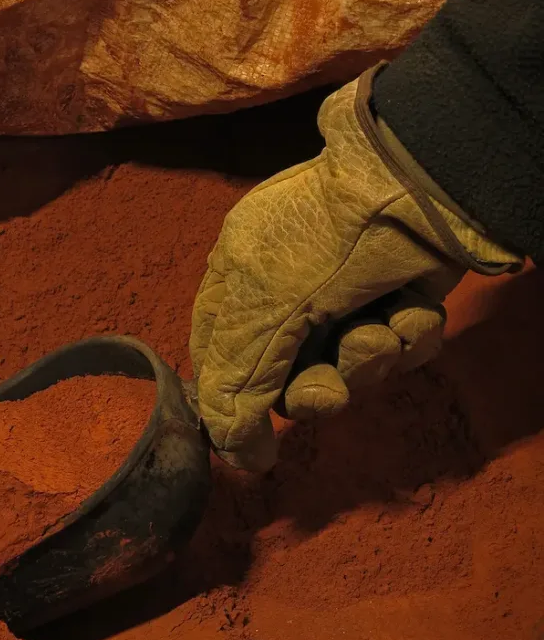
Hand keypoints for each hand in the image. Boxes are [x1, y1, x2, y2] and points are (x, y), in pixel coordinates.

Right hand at [190, 72, 520, 470]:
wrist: (415, 181)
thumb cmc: (319, 243)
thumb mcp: (258, 314)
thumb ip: (234, 388)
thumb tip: (240, 458)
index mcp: (241, 276)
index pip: (224, 353)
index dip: (238, 397)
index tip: (252, 436)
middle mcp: (294, 286)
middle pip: (295, 372)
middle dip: (316, 388)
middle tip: (331, 393)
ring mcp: (352, 289)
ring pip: (354, 363)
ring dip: (366, 359)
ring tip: (379, 331)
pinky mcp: (406, 290)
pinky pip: (403, 342)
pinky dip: (410, 336)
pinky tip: (411, 309)